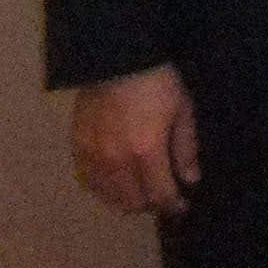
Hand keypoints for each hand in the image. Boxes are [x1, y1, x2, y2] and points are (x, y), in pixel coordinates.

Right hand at [70, 63, 198, 216]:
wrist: (117, 60)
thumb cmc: (158, 83)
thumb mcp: (182, 111)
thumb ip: (185, 149)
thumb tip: (190, 180)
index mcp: (146, 152)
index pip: (159, 194)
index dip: (172, 205)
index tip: (181, 206)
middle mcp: (116, 161)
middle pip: (132, 201)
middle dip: (151, 205)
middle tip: (162, 198)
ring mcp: (93, 156)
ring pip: (108, 196)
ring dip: (126, 200)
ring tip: (140, 193)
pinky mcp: (78, 147)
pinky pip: (88, 182)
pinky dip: (103, 190)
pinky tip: (114, 184)